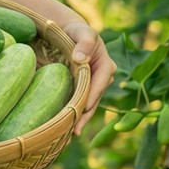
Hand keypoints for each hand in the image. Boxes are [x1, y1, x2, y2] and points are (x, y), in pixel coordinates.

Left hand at [61, 19, 116, 134]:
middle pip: (94, 100)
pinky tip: (63, 128)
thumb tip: (81, 59)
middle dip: (84, 117)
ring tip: (67, 137)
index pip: (98, 86)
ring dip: (78, 121)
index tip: (80, 111)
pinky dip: (73, 115)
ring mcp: (93, 85)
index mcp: (106, 66)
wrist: (68, 31)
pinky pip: (80, 103)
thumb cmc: (76, 30)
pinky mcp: (84, 88)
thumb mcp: (82, 31)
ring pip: (87, 106)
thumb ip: (84, 42)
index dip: (90, 99)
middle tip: (73, 133)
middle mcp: (103, 79)